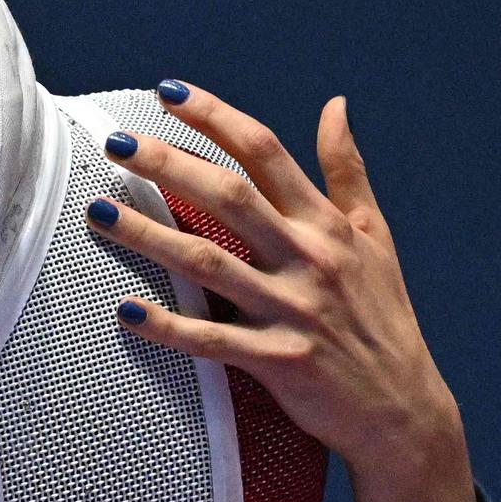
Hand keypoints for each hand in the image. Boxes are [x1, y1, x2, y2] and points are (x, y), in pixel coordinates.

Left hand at [89, 83, 480, 501]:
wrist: (401, 408)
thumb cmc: (382, 317)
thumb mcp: (377, 237)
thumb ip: (347, 172)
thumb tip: (334, 105)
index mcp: (328, 224)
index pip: (266, 152)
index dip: (216, 118)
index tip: (169, 92)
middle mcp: (310, 258)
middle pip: (230, 196)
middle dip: (171, 165)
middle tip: (118, 143)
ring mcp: (293, 309)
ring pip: (208, 262)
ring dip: (149, 237)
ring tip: (99, 213)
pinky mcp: (279, 360)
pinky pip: (212, 340)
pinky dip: (168, 327)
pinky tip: (125, 311)